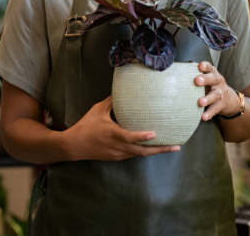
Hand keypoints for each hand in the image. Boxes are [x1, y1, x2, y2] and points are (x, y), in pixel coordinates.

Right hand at [61, 96, 179, 160]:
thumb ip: (111, 102)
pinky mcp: (117, 157)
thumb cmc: (86, 126)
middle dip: (160, 150)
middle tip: (176, 146)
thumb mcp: (97, 110)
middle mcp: (117, 146)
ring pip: (140, 154)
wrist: (74, 146)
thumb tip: (123, 91)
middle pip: (142, 151)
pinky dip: (145, 151)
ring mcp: (118, 154)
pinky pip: (134, 154)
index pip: (129, 137)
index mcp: (112, 134)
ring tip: (171, 147)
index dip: (141, 137)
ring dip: (155, 151)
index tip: (154, 134)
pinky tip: (153, 147)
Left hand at [195, 61, 239, 120]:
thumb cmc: (210, 86)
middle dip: (205, 79)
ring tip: (200, 102)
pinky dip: (209, 113)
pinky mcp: (221, 105)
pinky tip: (203, 116)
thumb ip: (195, 75)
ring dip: (207, 99)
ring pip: (215, 95)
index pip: (209, 68)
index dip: (205, 66)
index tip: (200, 66)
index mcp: (212, 73)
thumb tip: (175, 74)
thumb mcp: (206, 78)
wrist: (228, 99)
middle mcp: (218, 82)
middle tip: (197, 81)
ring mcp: (220, 93)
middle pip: (213, 79)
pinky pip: (215, 109)